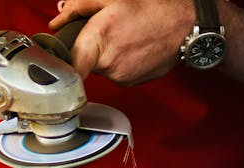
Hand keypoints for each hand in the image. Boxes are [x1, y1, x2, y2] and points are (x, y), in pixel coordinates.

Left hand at [49, 0, 194, 84]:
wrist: (186, 26)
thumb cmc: (152, 8)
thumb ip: (78, 7)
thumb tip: (56, 21)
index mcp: (97, 39)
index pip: (68, 66)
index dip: (60, 66)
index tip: (56, 64)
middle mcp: (107, 64)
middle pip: (83, 62)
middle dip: (88, 49)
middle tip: (105, 33)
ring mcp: (119, 77)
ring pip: (100, 68)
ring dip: (105, 55)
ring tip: (124, 38)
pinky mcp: (130, 83)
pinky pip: (114, 74)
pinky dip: (119, 63)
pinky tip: (132, 48)